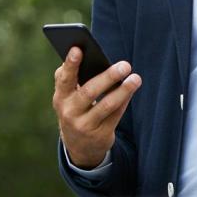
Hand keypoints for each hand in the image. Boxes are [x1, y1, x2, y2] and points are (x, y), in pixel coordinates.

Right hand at [52, 47, 141, 168]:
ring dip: (123, 90)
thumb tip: (89, 55)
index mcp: (60, 98)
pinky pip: (115, 115)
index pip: (64, 79)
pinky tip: (131, 89)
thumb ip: (73, 78)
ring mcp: (85, 126)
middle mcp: (70, 113)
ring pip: (106, 105)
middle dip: (108, 77)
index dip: (70, 64)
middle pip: (90, 92)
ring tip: (136, 78)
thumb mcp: (68, 98)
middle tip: (125, 65)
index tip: (78, 48)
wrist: (79, 147)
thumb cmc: (75, 109)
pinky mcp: (100, 135)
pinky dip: (124, 100)